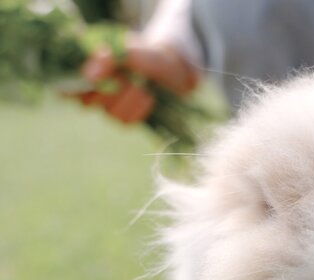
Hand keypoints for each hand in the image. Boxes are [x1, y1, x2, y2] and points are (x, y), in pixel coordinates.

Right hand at [79, 35, 199, 122]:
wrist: (175, 70)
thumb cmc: (149, 55)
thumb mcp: (131, 50)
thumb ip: (109, 59)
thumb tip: (90, 76)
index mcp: (87, 67)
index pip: (65, 85)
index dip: (75, 89)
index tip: (95, 82)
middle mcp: (93, 87)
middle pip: (88, 101)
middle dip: (113, 91)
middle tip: (129, 78)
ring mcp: (108, 104)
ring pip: (109, 113)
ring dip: (130, 100)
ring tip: (142, 87)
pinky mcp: (124, 117)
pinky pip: (125, 122)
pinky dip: (139, 110)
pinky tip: (147, 99)